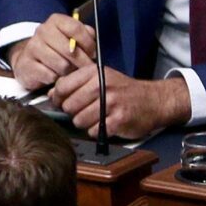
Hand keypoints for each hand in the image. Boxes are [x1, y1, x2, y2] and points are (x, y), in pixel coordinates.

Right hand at [9, 13, 96, 90]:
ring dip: (68, 72)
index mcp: (56, 21)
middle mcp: (42, 31)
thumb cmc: (57, 49)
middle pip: (70, 50)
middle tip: (83, 68)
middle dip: (81, 62)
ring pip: (61, 65)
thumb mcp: (72, 37)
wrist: (30, 60)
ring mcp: (32, 47)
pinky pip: (50, 76)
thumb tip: (92, 38)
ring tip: (68, 72)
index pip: (75, 28)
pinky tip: (55, 76)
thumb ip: (85, 35)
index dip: (88, 43)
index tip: (92, 53)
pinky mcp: (26, 64)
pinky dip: (55, 79)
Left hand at [52, 63, 189, 140]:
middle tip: (85, 111)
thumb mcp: (100, 78)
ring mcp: (111, 103)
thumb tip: (51, 94)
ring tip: (97, 117)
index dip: (58, 98)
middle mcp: (102, 86)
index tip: (61, 103)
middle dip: (74, 112)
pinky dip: (97, 131)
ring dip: (86, 123)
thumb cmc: (124, 90)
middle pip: (69, 107)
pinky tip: (106, 124)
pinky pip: (93, 131)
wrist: (155, 100)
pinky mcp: (118, 120)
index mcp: (94, 73)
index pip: (62, 87)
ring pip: (79, 121)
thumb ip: (74, 83)